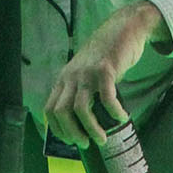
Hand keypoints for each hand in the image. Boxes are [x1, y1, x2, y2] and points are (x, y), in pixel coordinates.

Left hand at [44, 0, 161, 146]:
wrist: (121, 29)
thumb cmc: (105, 56)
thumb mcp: (85, 73)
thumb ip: (81, 91)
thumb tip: (85, 122)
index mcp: (64, 79)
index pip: (50, 109)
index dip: (58, 129)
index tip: (71, 141)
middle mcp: (71, 76)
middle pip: (61, 112)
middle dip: (73, 133)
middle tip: (87, 143)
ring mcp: (87, 73)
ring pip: (81, 109)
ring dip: (92, 128)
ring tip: (103, 138)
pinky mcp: (105, 70)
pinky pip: (107, 97)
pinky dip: (114, 112)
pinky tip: (122, 117)